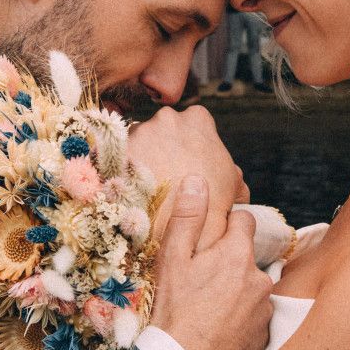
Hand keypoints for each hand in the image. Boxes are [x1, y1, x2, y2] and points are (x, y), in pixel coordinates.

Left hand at [128, 106, 246, 248]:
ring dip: (143, 158)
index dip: (192, 144)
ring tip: (147, 189)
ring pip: (140, 141)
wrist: (176, 231)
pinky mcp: (115, 150)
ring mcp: (138, 131)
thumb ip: (233, 175)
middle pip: (164, 129)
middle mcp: (166, 118)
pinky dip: (123, 171)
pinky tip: (131, 191)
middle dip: (165, 147)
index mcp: (197, 119)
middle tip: (168, 176)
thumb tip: (234, 184)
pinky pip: (117, 157)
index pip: (194, 122)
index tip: (189, 162)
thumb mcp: (234, 187)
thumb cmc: (210, 208)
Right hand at [148, 177, 272, 349]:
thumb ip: (188, 217)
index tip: (210, 238)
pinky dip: (241, 318)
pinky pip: (255, 316)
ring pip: (252, 288)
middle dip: (229, 262)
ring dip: (236, 291)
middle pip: (247, 257)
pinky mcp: (265, 334)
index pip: (244, 220)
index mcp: (238, 254)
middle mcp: (260, 278)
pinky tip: (218, 328)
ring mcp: (265, 308)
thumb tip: (197, 180)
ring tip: (208, 308)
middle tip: (202, 279)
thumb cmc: (175, 312)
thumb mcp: (173, 259)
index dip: (227, 225)